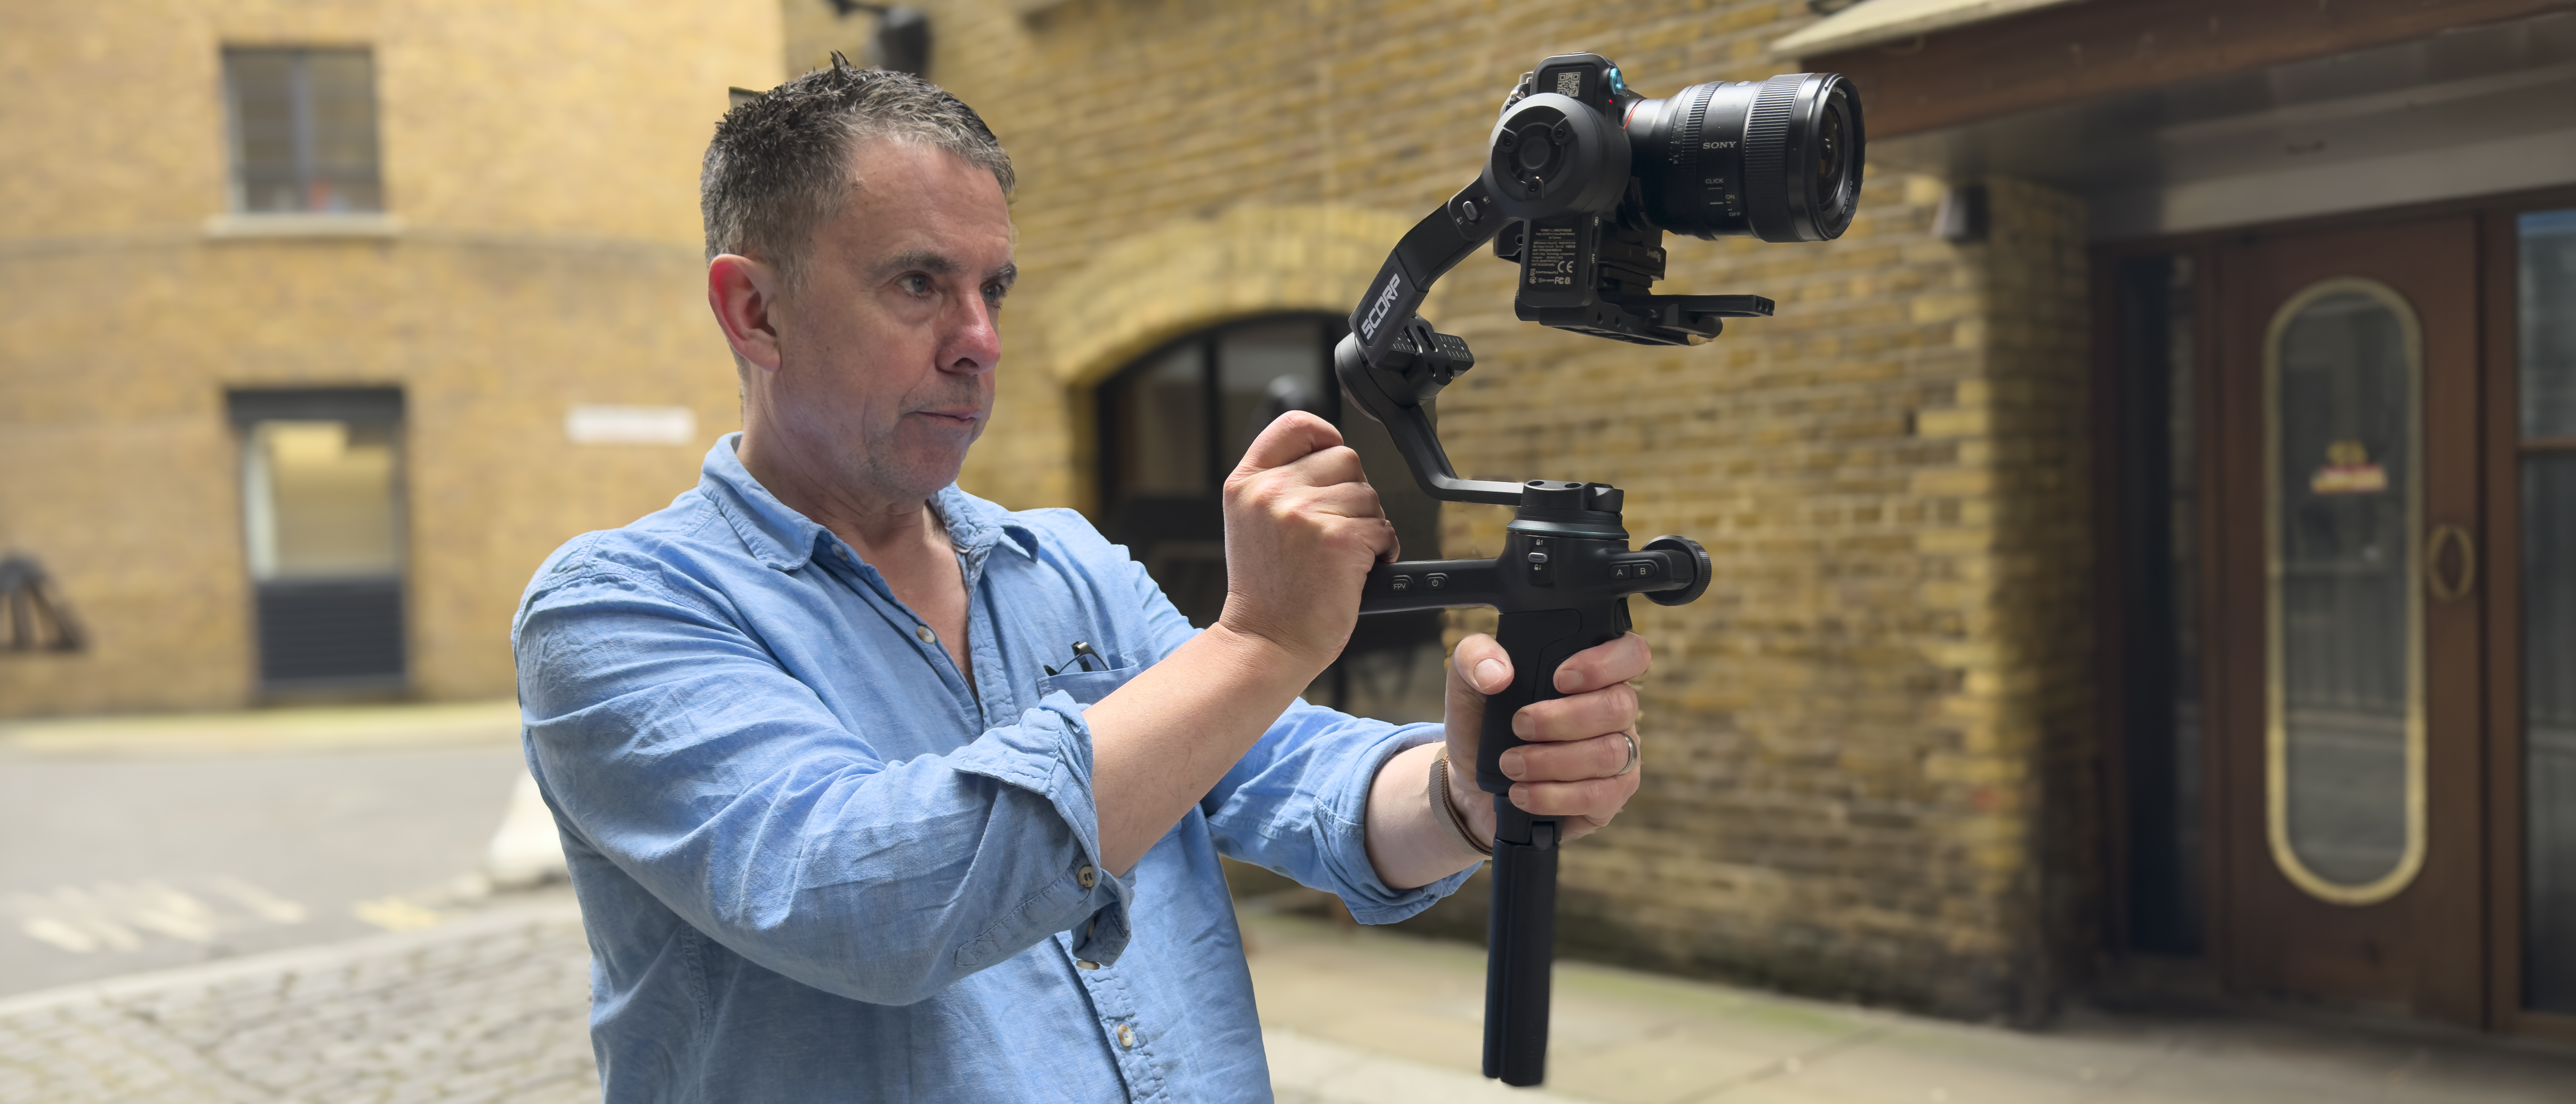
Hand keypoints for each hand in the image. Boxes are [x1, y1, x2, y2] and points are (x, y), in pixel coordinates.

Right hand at [1214, 412, 1398, 672]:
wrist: (1266, 641)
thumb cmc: (1268, 591)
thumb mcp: (1251, 522)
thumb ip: (1280, 483)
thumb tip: (1330, 453)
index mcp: (1247, 483)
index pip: (1295, 424)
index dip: (1324, 434)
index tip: (1331, 454)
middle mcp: (1272, 492)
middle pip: (1345, 458)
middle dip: (1353, 492)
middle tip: (1336, 529)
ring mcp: (1304, 514)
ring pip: (1369, 495)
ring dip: (1368, 524)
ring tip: (1342, 555)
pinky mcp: (1339, 540)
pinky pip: (1383, 527)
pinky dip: (1382, 549)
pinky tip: (1357, 569)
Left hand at [1441, 632, 1648, 846]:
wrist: (1472, 781)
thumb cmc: (1483, 723)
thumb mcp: (1468, 682)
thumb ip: (1476, 657)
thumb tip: (1498, 672)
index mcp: (1593, 673)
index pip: (1631, 653)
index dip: (1605, 662)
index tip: (1560, 677)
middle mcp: (1614, 711)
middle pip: (1619, 707)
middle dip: (1563, 718)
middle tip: (1519, 725)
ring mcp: (1619, 755)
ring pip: (1610, 753)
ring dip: (1553, 760)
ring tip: (1510, 764)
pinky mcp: (1610, 796)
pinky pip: (1600, 796)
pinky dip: (1555, 796)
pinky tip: (1523, 792)